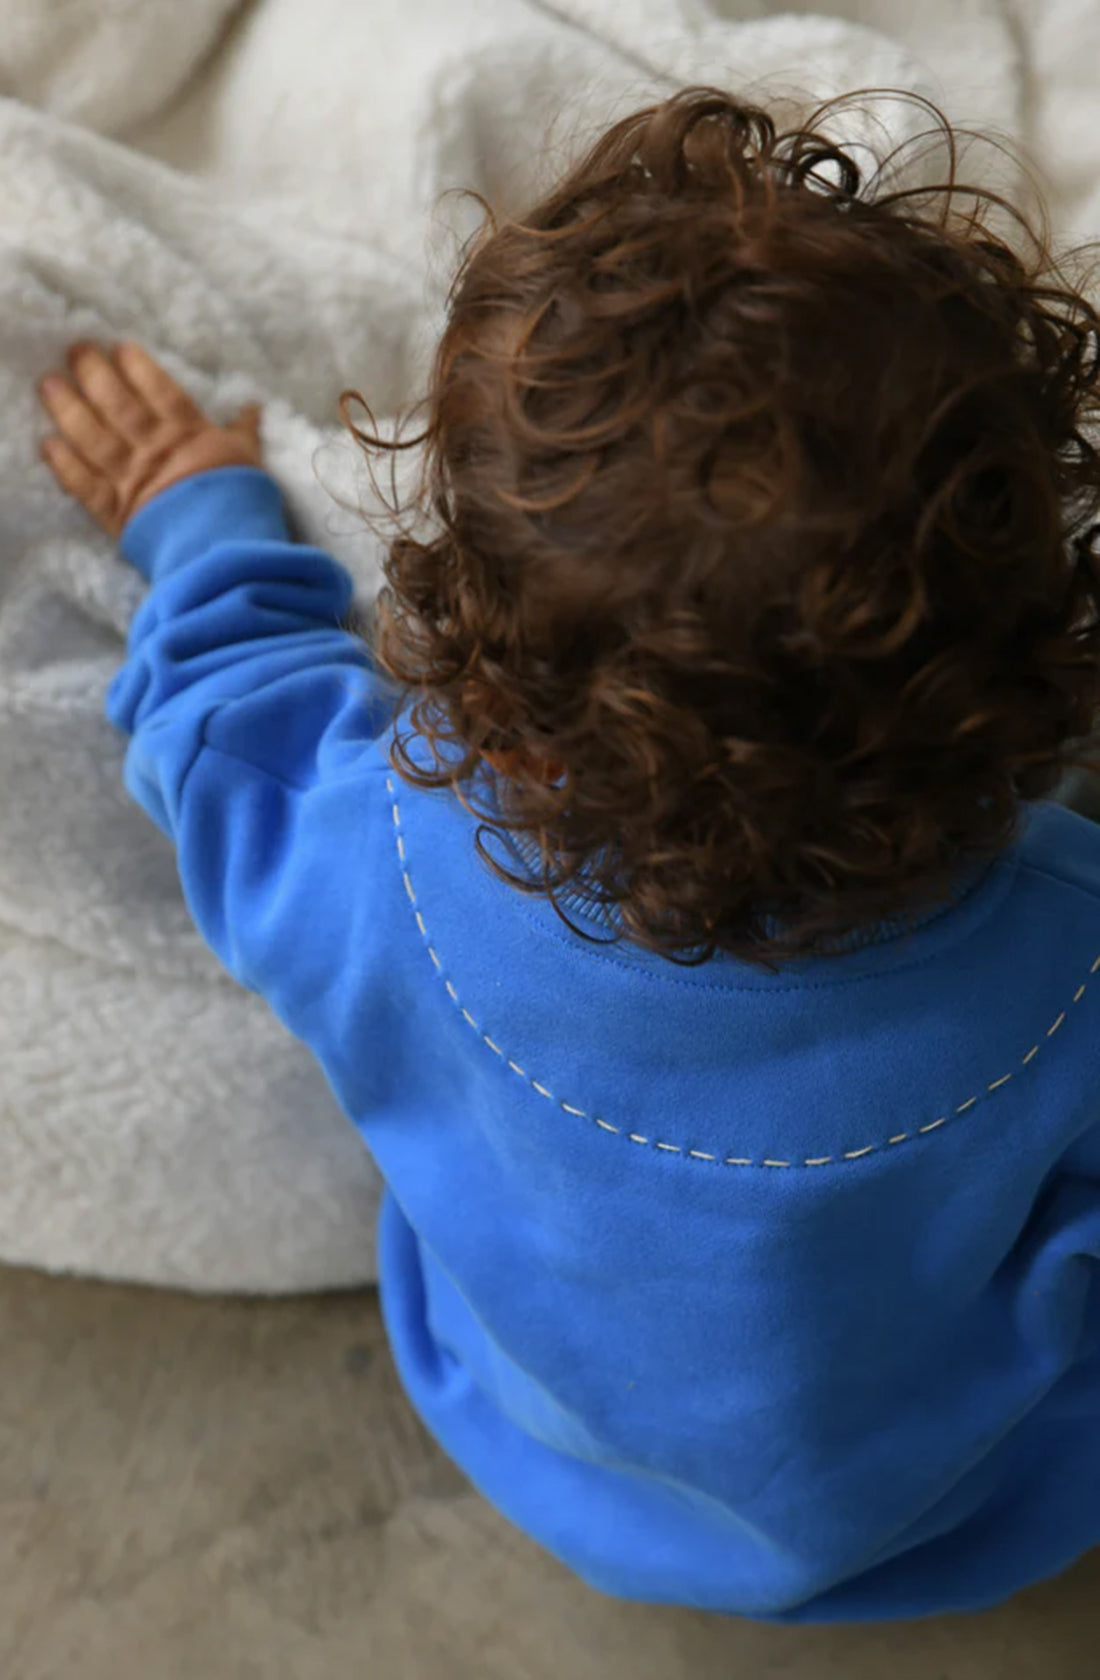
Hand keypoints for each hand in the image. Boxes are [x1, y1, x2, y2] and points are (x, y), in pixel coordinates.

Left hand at [38, 341, 262, 537]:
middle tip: (76, 349)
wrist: (224, 547)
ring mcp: (130, 478)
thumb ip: (244, 431)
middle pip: (119, 404)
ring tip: (50, 384)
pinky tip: (48, 444)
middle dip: (95, 374)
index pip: (159, 390)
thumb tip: (254, 405)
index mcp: (188, 433)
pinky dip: (65, 464)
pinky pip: (84, 483)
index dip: (138, 367)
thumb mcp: (249, 460)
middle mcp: (153, 448)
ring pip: (94, 436)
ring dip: (69, 409)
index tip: (120, 347)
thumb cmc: (242, 503)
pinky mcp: (115, 511)